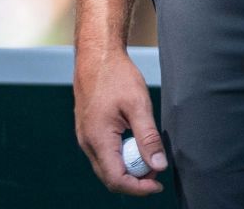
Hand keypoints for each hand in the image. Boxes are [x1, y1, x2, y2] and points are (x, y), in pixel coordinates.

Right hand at [73, 47, 166, 194]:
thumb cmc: (115, 75)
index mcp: (98, 138)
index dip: (139, 188)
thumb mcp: (138, 105)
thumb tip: (158, 166)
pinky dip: (121, 157)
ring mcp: (85, 136)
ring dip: (128, 169)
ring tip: (148, 155)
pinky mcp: (88, 130)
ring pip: (106, 167)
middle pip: (110, 178)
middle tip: (157, 169)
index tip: (159, 183)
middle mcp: (87, 141)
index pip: (117, 180)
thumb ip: (148, 138)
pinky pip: (103, 154)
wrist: (96, 55)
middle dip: (135, 180)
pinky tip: (134, 143)